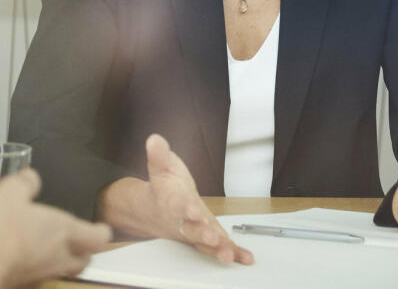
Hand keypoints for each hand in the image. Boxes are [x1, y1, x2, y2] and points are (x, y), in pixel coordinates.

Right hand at [0, 169, 112, 288]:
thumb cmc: (0, 232)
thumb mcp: (9, 192)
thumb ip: (25, 182)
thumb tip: (31, 177)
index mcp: (65, 231)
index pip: (100, 236)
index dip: (100, 231)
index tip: (97, 227)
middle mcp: (60, 257)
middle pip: (85, 259)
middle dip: (83, 250)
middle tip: (74, 240)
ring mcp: (44, 275)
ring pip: (63, 271)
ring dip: (60, 261)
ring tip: (46, 249)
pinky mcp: (26, 286)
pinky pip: (38, 279)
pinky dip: (35, 271)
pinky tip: (20, 261)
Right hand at [99, 134, 252, 264]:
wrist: (153, 210)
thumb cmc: (164, 187)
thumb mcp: (161, 166)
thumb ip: (159, 154)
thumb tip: (154, 139)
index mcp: (172, 201)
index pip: (178, 205)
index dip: (185, 208)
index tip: (192, 211)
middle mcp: (182, 221)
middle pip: (191, 229)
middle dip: (202, 234)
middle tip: (212, 238)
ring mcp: (193, 232)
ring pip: (204, 243)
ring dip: (216, 249)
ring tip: (228, 255)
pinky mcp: (203, 239)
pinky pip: (217, 248)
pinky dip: (231, 253)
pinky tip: (244, 258)